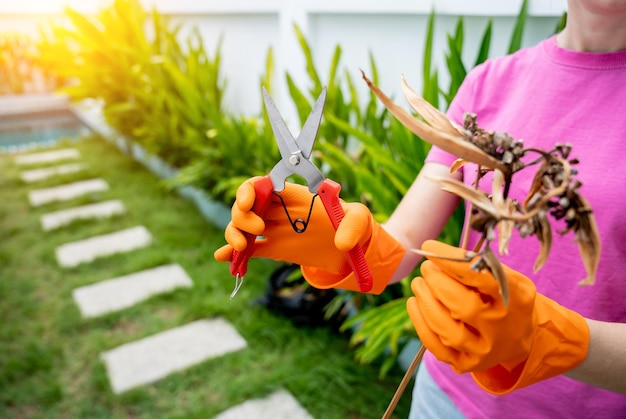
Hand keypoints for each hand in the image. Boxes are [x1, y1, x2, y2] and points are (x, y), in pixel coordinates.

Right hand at [214, 178, 404, 292]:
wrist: (351, 248)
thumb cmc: (354, 224)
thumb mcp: (361, 218)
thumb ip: (353, 225)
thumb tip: (342, 243)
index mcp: (294, 195)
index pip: (263, 184)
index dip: (249, 190)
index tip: (248, 201)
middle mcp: (279, 210)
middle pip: (247, 205)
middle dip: (242, 215)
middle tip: (258, 230)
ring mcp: (274, 230)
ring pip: (242, 226)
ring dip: (234, 234)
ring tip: (239, 248)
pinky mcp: (273, 249)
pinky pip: (249, 250)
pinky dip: (234, 253)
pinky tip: (223, 258)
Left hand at [407, 240, 588, 393]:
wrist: (520, 335)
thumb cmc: (505, 296)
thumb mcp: (505, 276)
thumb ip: (477, 265)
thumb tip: (436, 253)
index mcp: (515, 299)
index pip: (482, 278)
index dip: (451, 261)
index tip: (430, 247)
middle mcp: (501, 328)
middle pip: (464, 307)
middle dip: (437, 283)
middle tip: (426, 268)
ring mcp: (485, 350)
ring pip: (448, 330)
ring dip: (425, 303)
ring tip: (418, 284)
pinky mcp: (468, 364)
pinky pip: (437, 348)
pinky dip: (420, 324)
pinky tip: (414, 304)